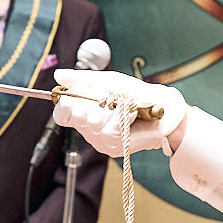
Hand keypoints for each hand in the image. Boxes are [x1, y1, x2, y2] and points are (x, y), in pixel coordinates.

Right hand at [52, 69, 187, 157]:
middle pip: (76, 115)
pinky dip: (122, 117)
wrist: (163, 106)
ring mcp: (102, 141)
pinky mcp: (117, 147)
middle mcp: (90, 130)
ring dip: (112, 108)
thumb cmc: (136, 95)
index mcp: (84, 114)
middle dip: (95, 99)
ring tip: (126, 105)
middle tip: (111, 96)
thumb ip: (82, 80)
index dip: (68, 101)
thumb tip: (58, 75)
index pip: (62, 113)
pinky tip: (132, 112)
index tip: (83, 91)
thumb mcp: (107, 81)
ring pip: (94, 123)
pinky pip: (110, 131)